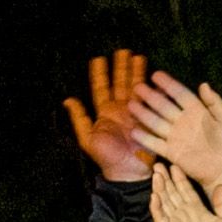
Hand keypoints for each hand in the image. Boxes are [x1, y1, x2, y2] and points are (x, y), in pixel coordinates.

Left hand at [62, 51, 155, 182]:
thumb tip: (67, 99)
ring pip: (135, 88)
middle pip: (120, 83)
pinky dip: (152, 89)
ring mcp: (136, 113)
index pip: (101, 88)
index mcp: (105, 112)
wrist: (128, 171)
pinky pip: (150, 101)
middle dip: (121, 67)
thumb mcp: (87, 137)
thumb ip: (79, 118)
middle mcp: (120, 109)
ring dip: (137, 72)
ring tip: (139, 57)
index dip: (99, 73)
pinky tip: (153, 77)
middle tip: (123, 51)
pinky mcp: (149, 118)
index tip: (98, 58)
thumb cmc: (106, 157)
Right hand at [130, 74, 221, 184]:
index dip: (169, 85)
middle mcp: (184, 122)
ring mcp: (176, 136)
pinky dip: (145, 138)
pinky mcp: (172, 152)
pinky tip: (133, 131)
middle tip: (137, 87)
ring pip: (156, 122)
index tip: (156, 75)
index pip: (180, 94)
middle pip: (164, 106)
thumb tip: (204, 84)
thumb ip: (215, 103)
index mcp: (197, 112)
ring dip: (143, 114)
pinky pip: (155, 143)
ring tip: (130, 105)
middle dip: (150, 97)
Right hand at [150, 163, 221, 221]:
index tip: (174, 166)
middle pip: (172, 193)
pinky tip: (154, 196)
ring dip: (159, 189)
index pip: (185, 190)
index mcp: (196, 210)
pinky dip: (156, 208)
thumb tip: (221, 185)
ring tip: (156, 175)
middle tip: (158, 165)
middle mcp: (184, 214)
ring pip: (165, 202)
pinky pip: (160, 218)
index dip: (180, 178)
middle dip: (165, 179)